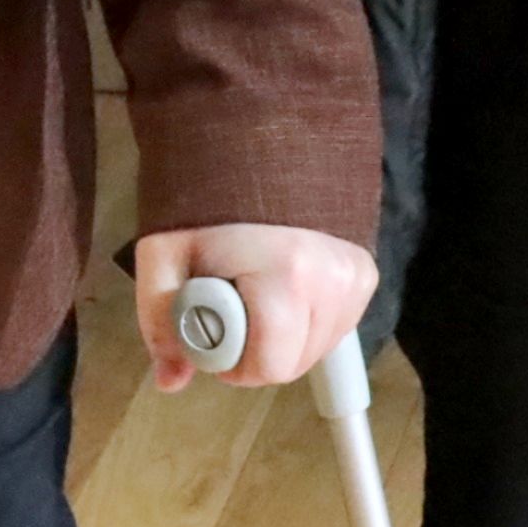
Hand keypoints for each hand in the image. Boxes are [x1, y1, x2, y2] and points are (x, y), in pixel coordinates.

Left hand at [132, 222, 378, 392]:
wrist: (256, 143)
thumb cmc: (203, 201)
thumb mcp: (163, 254)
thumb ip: (161, 320)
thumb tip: (170, 383)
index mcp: (285, 275)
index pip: (271, 365)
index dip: (233, 364)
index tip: (212, 334)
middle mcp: (332, 279)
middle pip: (295, 363)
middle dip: (256, 353)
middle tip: (229, 313)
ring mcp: (355, 275)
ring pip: (317, 349)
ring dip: (283, 339)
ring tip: (255, 292)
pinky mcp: (367, 272)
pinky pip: (335, 327)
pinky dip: (307, 322)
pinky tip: (284, 289)